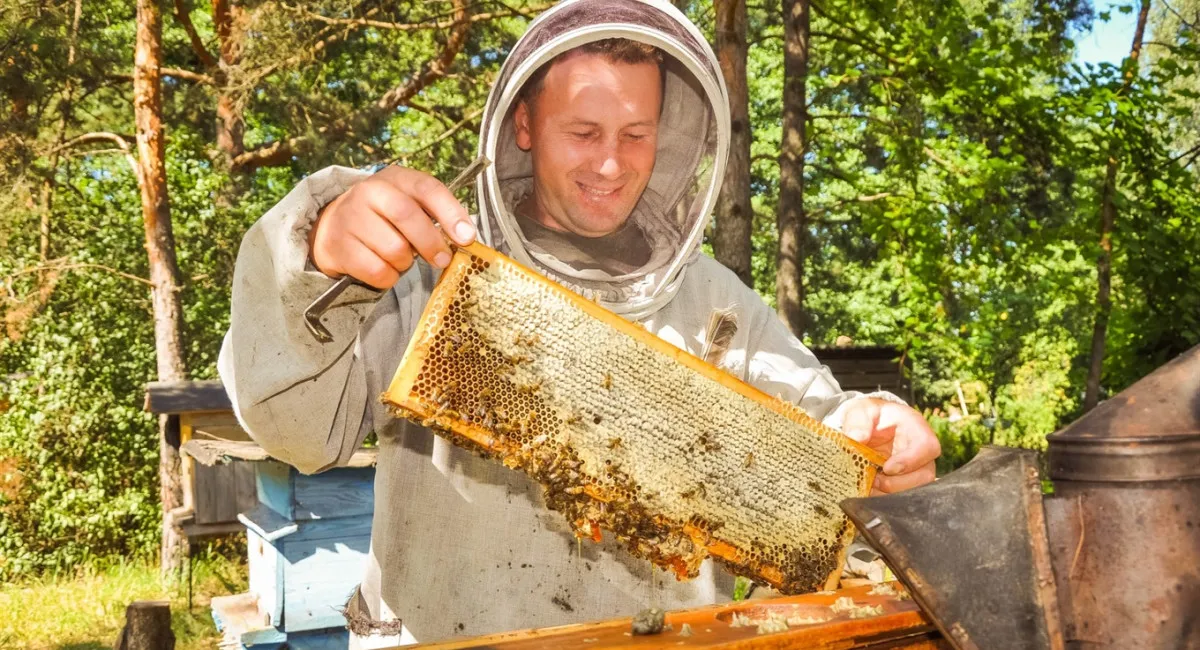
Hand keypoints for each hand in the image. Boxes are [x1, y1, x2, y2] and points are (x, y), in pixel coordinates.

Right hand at [308, 165, 476, 288]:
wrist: (332, 227)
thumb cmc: (383, 218)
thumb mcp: (407, 205)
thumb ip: (435, 215)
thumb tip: (465, 236)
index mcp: (394, 178)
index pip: (427, 188)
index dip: (451, 213)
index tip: (467, 237)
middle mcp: (369, 191)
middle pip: (407, 215)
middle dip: (431, 242)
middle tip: (442, 259)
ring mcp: (350, 217)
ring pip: (394, 249)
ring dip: (405, 263)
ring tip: (400, 258)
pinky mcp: (338, 245)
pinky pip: (377, 270)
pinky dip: (388, 277)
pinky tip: (384, 267)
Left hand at [841, 398, 939, 493]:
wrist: (866, 425)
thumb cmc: (868, 416)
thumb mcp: (859, 410)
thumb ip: (857, 421)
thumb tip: (857, 437)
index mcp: (915, 429)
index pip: (927, 446)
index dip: (910, 461)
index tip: (887, 468)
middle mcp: (922, 452)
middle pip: (925, 475)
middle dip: (898, 483)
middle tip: (874, 480)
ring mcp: (917, 469)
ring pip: (915, 491)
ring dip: (891, 493)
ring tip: (870, 484)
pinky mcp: (907, 482)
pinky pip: (903, 497)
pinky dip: (886, 498)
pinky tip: (871, 490)